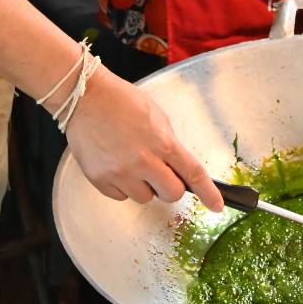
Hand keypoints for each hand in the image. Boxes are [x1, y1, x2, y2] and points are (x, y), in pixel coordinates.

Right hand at [66, 66, 222, 210]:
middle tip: (161, 173)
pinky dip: (123, 186)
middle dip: (171, 187)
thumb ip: (169, 143)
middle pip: (171, 194)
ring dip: (144, 186)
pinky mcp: (100, 180)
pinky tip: (116, 165)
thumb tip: (176, 166)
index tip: (217, 206)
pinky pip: (121, 197)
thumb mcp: (156, 116)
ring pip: (145, 198)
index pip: (193, 173)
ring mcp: (120, 173)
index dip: (208, 193)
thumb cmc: (122, 100)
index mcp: (162, 142)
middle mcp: (142, 161)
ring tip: (131, 162)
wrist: (85, 97)